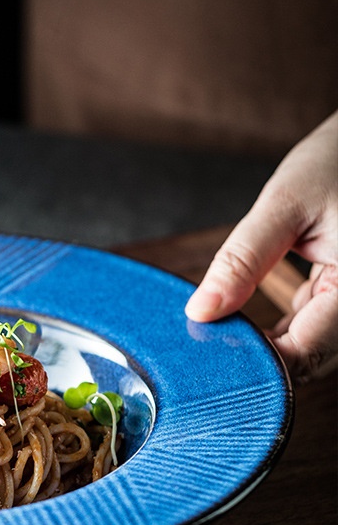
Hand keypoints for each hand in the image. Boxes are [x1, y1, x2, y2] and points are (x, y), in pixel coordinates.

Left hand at [185, 110, 337, 384]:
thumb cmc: (335, 163)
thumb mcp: (283, 206)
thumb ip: (241, 260)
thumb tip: (200, 311)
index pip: (307, 350)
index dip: (259, 361)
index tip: (211, 354)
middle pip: (312, 357)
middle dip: (262, 357)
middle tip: (207, 344)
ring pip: (312, 346)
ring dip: (270, 344)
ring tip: (220, 331)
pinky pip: (315, 327)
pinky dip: (282, 328)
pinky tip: (246, 319)